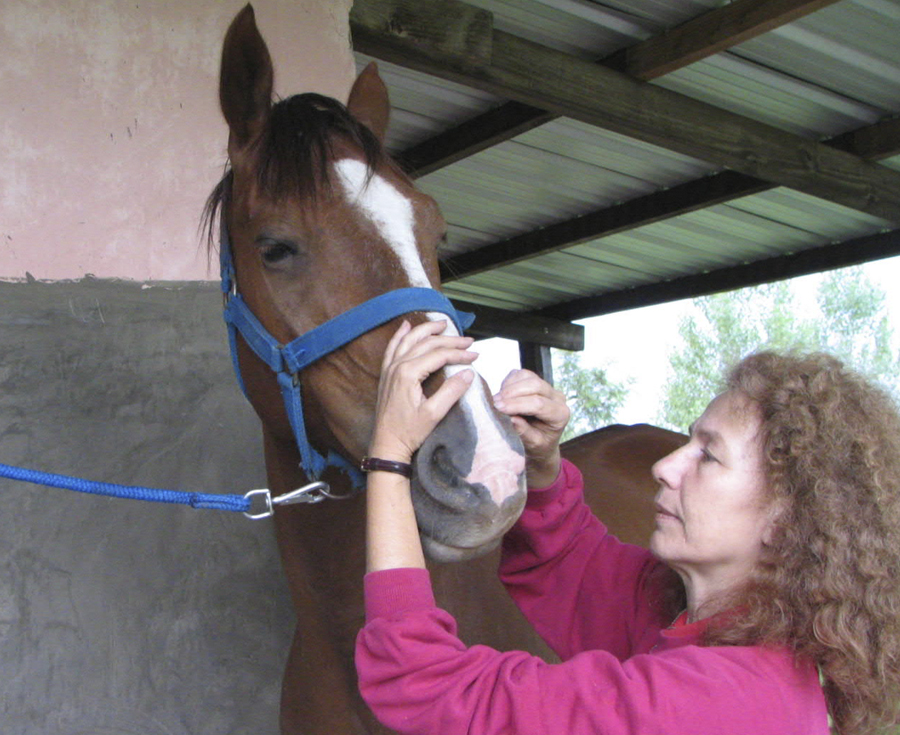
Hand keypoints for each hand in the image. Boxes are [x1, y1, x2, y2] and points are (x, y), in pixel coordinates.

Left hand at [369, 320, 477, 463]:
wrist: (387, 444)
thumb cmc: (409, 431)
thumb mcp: (434, 414)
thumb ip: (451, 391)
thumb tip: (468, 372)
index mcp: (408, 373)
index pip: (439, 355)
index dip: (459, 353)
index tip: (476, 355)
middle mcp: (397, 365)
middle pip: (426, 343)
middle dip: (449, 340)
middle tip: (468, 340)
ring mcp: (389, 368)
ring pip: (409, 340)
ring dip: (426, 329)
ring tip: (441, 323)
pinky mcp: (386, 374)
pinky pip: (392, 347)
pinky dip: (400, 335)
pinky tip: (406, 326)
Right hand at [493, 369, 569, 487]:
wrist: (541, 442)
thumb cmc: (538, 445)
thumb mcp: (533, 445)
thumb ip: (524, 432)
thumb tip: (510, 418)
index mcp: (560, 414)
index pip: (538, 404)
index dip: (517, 404)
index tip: (498, 408)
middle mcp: (557, 398)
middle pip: (534, 385)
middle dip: (511, 393)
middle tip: (494, 403)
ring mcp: (547, 387)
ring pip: (527, 376)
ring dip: (509, 387)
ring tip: (497, 400)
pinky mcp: (536, 381)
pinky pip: (521, 374)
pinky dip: (509, 382)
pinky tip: (503, 395)